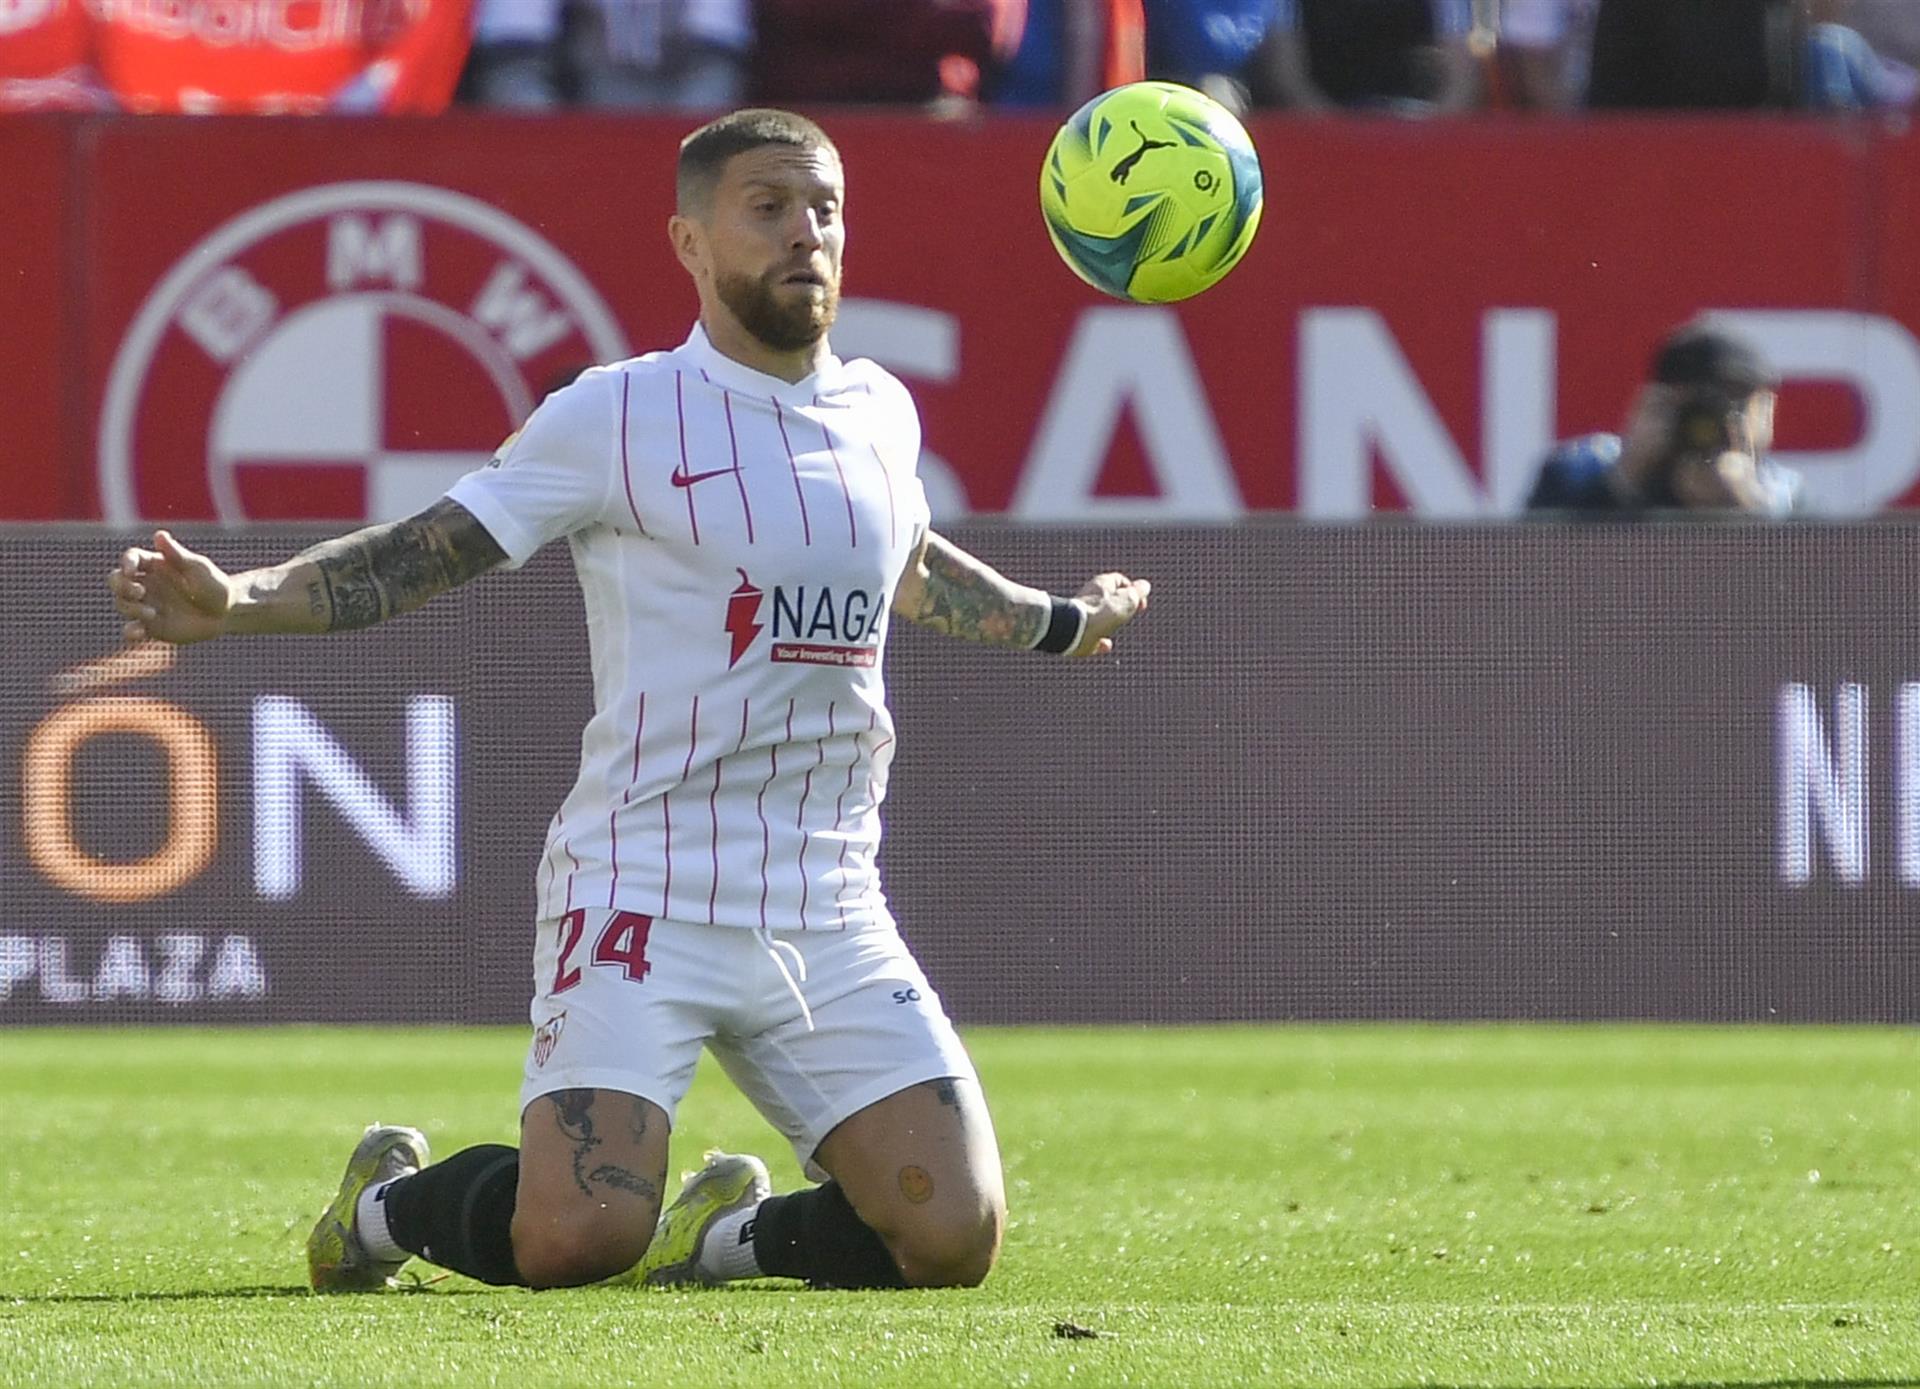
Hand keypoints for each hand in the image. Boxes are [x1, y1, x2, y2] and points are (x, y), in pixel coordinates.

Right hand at [107, 530, 234, 644]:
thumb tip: (159, 534)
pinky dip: (130, 632)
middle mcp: (145, 583)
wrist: (226, 612)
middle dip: (121, 585)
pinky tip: (136, 632)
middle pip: (117, 580)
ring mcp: (146, 605)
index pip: (131, 558)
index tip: (131, 570)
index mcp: (154, 565)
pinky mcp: (151, 626)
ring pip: (122, 604)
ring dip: (131, 608)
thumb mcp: (197, 568)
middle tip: (139, 592)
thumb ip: (177, 554)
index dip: (126, 563)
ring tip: (152, 613)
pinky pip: (132, 629)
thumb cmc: (213, 584)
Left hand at [1068, 572, 1150, 657]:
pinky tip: (1106, 645)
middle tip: (1129, 614)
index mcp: (1101, 585)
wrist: (1074, 631)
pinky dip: (1100, 641)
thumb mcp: (1127, 600)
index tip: (1141, 602)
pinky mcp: (1078, 633)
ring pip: (1099, 617)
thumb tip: (1144, 586)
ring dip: (1110, 623)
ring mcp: (1082, 616)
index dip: (1133, 590)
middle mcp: (1090, 598)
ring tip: (1118, 627)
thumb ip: (1137, 593)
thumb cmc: (1101, 613)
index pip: (1120, 580)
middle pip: (1109, 599)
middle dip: (1121, 606)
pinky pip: (1091, 637)